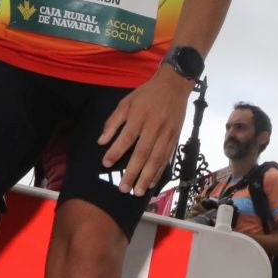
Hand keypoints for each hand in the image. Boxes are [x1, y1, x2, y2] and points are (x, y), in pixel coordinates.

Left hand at [98, 68, 190, 196]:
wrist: (174, 85)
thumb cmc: (147, 94)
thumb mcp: (126, 102)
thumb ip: (114, 121)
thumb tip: (101, 141)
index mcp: (140, 116)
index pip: (127, 137)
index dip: (116, 151)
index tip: (106, 164)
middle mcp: (154, 127)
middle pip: (143, 153)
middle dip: (133, 172)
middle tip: (123, 188)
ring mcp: (167, 134)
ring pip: (156, 159)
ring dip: (147, 177)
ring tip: (138, 192)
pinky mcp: (175, 138)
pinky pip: (167, 158)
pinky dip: (159, 172)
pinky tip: (152, 183)